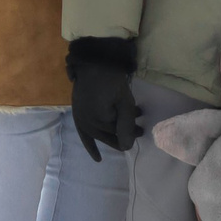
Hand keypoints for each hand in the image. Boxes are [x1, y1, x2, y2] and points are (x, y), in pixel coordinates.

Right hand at [67, 39, 139, 160]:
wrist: (94, 61)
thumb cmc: (112, 80)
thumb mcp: (124, 102)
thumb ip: (126, 125)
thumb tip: (127, 149)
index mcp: (98, 122)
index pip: (118, 135)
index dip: (132, 132)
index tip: (142, 129)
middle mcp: (86, 124)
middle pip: (110, 135)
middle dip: (125, 133)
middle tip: (139, 130)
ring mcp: (80, 120)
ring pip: (100, 134)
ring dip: (113, 133)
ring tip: (127, 129)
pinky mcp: (77, 114)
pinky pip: (84, 135)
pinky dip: (91, 147)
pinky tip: (97, 158)